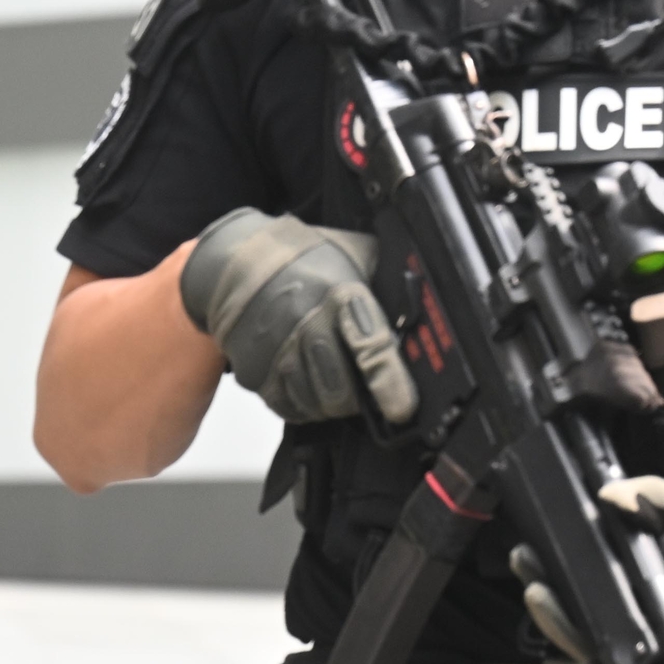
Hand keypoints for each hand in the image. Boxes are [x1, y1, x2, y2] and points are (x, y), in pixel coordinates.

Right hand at [179, 209, 413, 424]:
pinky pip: (287, 407)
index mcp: (339, 293)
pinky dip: (303, 404)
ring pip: (315, 404)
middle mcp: (305, 324)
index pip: (370, 345)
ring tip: (333, 376)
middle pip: (341, 389)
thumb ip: (387, 282)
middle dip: (359, 398)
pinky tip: (308, 380)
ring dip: (330, 402)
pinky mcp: (253, 371)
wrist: (233, 261)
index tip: (402, 408)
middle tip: (365, 386)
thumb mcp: (354, 255)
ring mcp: (275, 351)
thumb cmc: (302, 257)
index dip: (388, 382)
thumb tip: (430, 308)